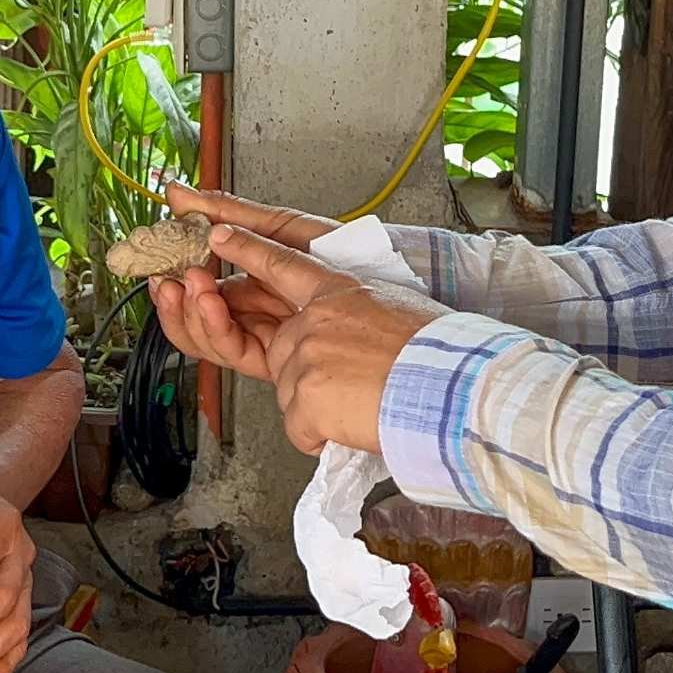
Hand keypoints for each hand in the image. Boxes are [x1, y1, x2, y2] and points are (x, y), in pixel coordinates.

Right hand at [150, 185, 341, 377]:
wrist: (381, 275)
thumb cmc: (343, 249)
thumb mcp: (278, 224)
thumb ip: (225, 211)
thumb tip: (177, 193)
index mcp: (251, 280)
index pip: (199, 290)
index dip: (175, 281)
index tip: (158, 264)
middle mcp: (253, 311)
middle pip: (197, 319)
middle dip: (176, 303)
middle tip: (168, 281)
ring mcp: (264, 334)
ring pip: (209, 338)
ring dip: (190, 313)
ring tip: (191, 285)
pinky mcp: (277, 358)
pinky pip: (234, 351)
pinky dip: (215, 328)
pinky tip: (210, 302)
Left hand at [209, 224, 446, 455]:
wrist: (453, 388)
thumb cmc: (440, 355)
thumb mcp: (396, 308)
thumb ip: (358, 315)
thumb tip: (353, 334)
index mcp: (340, 291)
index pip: (282, 264)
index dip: (248, 249)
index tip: (219, 235)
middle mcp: (314, 319)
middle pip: (282, 350)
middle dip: (307, 376)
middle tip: (352, 384)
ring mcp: (305, 356)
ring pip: (290, 393)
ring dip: (322, 408)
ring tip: (365, 402)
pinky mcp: (303, 396)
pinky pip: (298, 428)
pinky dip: (322, 436)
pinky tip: (355, 424)